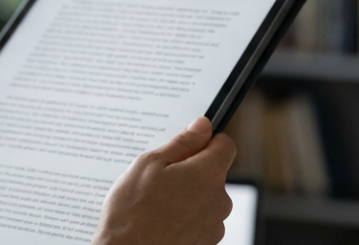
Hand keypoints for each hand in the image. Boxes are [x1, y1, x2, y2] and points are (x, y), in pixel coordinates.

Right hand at [93, 117, 236, 244]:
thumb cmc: (133, 212)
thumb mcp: (149, 164)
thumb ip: (181, 143)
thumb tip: (202, 126)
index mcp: (208, 174)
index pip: (225, 145)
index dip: (207, 140)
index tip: (189, 144)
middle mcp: (219, 200)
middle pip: (213, 174)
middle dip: (191, 171)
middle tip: (160, 178)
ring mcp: (215, 225)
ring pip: (205, 199)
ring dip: (188, 196)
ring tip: (157, 204)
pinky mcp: (207, 243)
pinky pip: (200, 221)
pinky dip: (185, 218)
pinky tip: (161, 220)